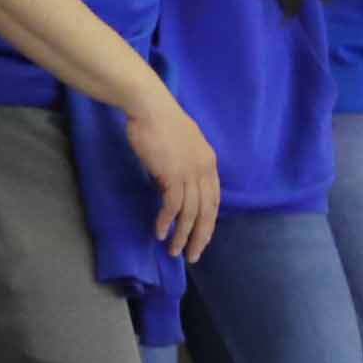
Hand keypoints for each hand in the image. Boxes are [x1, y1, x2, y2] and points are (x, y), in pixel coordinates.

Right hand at [127, 81, 220, 262]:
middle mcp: (204, 169)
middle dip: (200, 236)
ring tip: (174, 251)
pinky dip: (166, 222)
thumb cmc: (160, 120)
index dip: (208, 221)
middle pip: (207, 211)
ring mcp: (189, 172)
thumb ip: (183, 163)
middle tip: (193, 255)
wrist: (149, 106)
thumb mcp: (180, 143)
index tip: (201, 237)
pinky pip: (172, 206)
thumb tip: (174, 182)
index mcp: (209, 161)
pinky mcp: (172, 174)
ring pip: (191, 213)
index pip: (213, 199)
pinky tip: (160, 232)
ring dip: (182, 235)